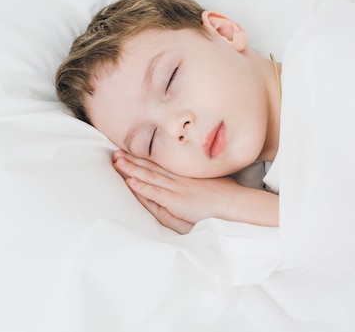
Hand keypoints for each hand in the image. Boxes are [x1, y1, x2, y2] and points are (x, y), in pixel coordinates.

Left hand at [112, 150, 277, 233]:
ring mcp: (178, 189)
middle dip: (133, 160)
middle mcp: (180, 179)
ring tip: (117, 162)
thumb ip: (199, 180)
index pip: (162, 164)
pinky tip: (130, 181)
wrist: (237, 205)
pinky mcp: (178, 201)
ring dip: (132, 169)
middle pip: (152, 167)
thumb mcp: (213, 182)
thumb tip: (192, 178)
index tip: (132, 151)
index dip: (145, 158)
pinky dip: (143, 186)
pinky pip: (156, 193)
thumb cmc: (229, 196)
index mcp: (186, 175)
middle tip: (117, 152)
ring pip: (150, 176)